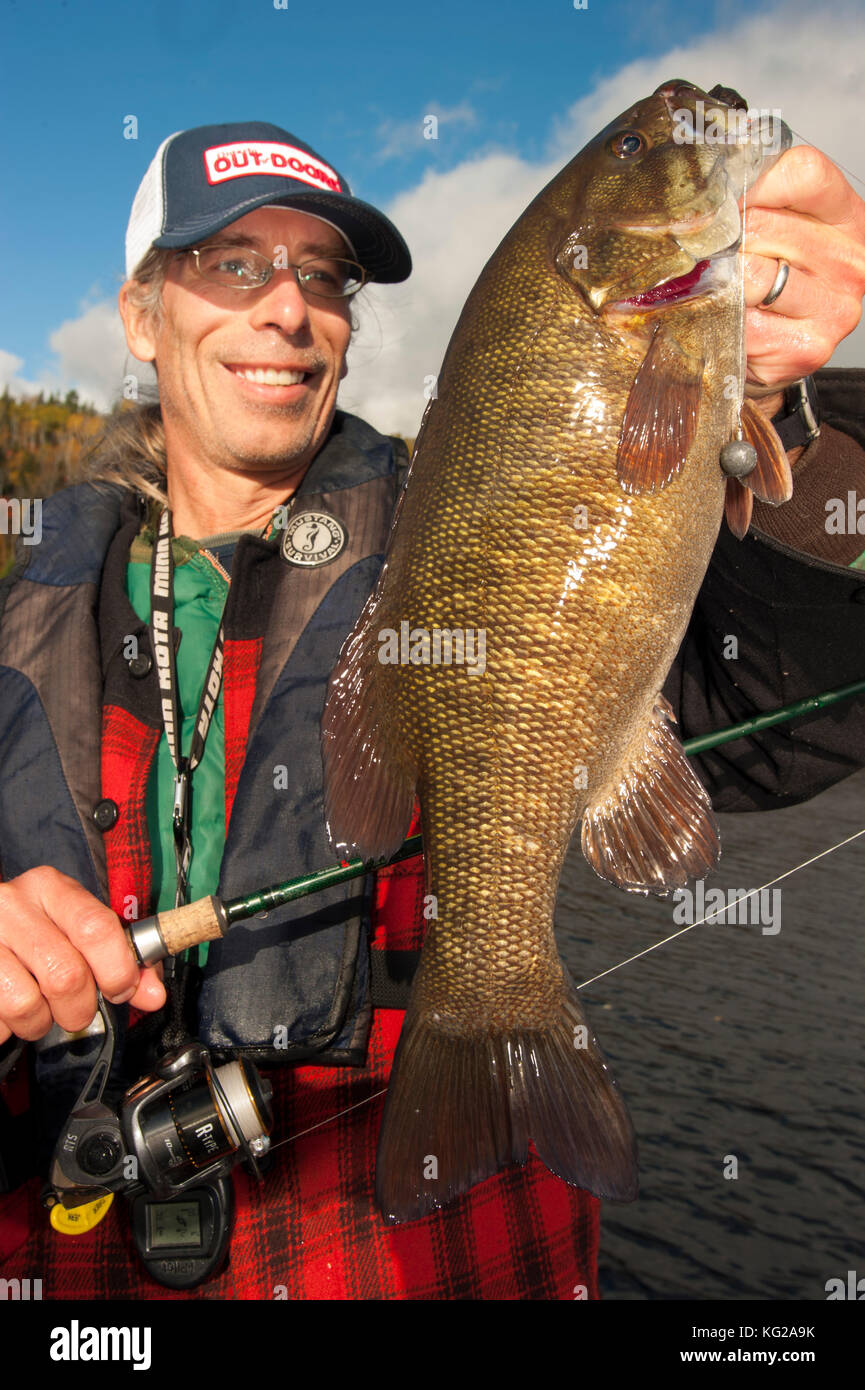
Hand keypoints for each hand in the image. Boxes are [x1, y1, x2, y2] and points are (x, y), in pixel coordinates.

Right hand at [0, 867, 165, 1044]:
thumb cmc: (40, 932)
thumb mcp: (79, 930)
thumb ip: (121, 960)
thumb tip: (154, 995)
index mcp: (51, 888)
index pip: (96, 928)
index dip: (118, 970)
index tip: (122, 989)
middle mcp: (14, 906)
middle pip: (66, 975)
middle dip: (81, 1007)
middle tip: (78, 1008)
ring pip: (28, 1004)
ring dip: (41, 1022)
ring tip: (39, 1008)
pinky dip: (9, 1028)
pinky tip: (10, 1006)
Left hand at [740, 146, 864, 413]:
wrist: (783, 350)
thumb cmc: (776, 280)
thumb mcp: (779, 226)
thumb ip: (757, 200)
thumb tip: (707, 199)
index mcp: (845, 216)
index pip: (803, 172)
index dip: (757, 185)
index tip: (737, 207)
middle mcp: (849, 259)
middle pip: (762, 225)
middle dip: (727, 242)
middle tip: (721, 259)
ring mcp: (833, 306)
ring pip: (749, 274)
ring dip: (724, 284)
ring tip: (729, 291)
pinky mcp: (808, 348)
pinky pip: (742, 320)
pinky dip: (723, 321)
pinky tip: (735, 322)